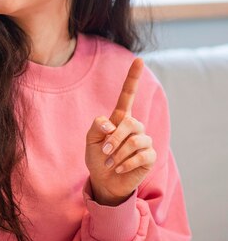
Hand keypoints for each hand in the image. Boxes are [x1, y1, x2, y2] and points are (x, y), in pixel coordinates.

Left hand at [85, 58, 156, 205]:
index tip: (139, 60)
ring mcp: (144, 140)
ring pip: (136, 139)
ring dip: (119, 153)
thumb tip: (110, 123)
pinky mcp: (150, 156)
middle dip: (114, 138)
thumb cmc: (97, 157)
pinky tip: (119, 169)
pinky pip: (141, 155)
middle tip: (104, 151)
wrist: (104, 180)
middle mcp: (134, 127)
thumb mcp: (90, 140)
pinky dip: (127, 163)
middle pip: (130, 122)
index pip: (128, 95)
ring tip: (111, 162)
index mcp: (119, 119)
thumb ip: (96, 126)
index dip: (133, 78)